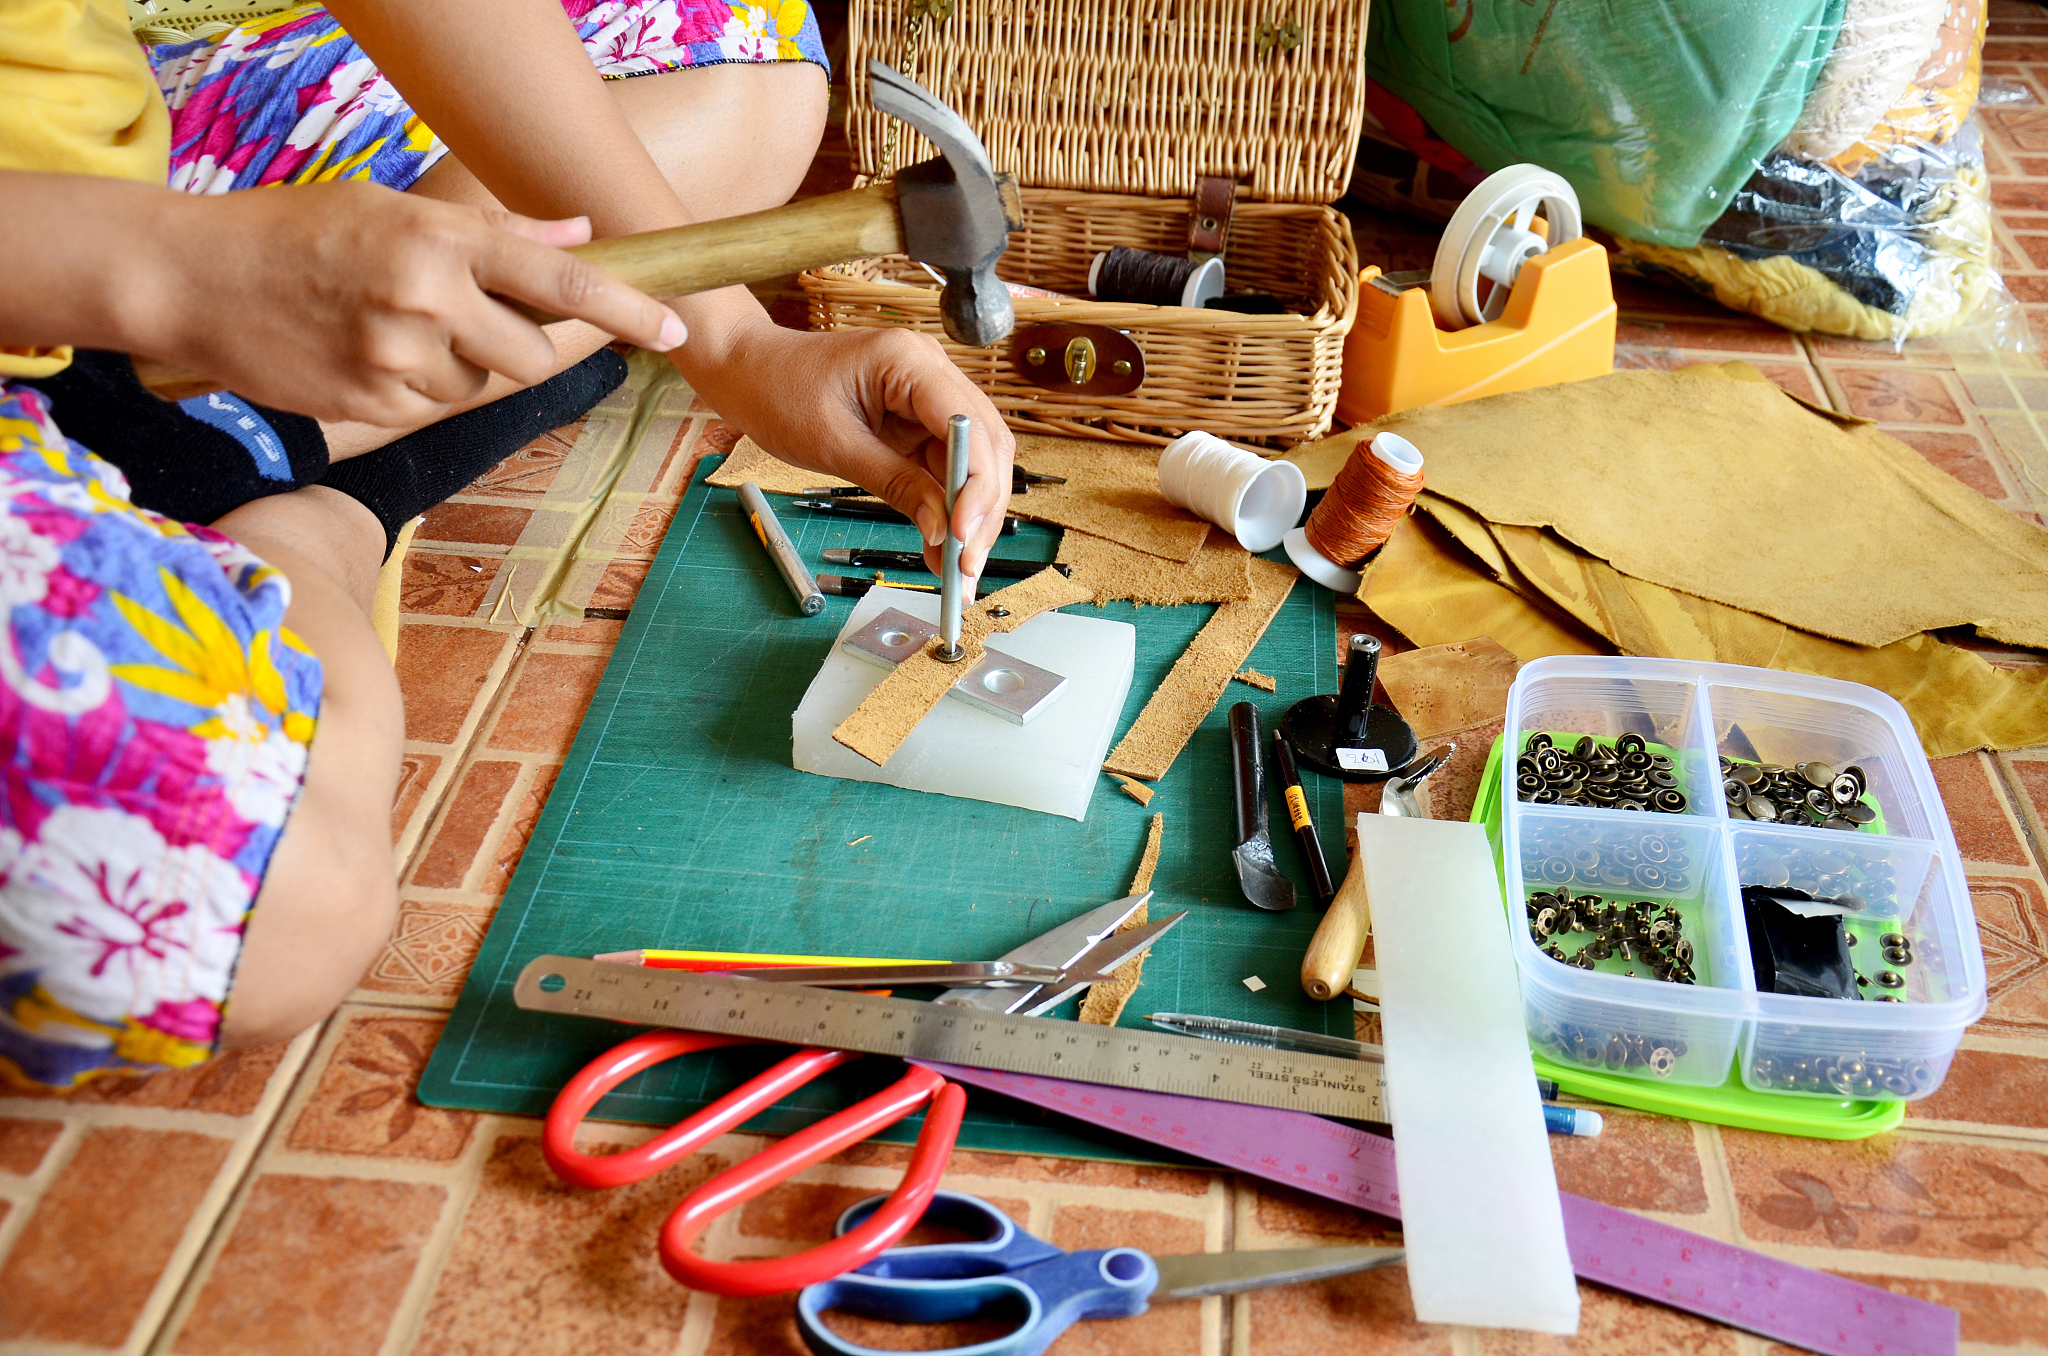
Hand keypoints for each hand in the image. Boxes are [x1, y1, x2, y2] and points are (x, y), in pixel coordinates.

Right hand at [132, 180, 685, 425]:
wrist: (192, 277)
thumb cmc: (296, 231)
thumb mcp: (391, 208)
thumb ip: (493, 233)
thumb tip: (580, 237)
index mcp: (440, 241)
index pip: (560, 285)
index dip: (625, 312)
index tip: (674, 329)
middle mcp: (428, 301)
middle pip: (530, 356)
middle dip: (520, 347)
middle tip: (470, 318)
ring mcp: (398, 358)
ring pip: (478, 386)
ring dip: (459, 366)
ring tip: (392, 326)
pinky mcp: (371, 404)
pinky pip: (430, 407)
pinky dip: (415, 387)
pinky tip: (364, 351)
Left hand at [683, 323, 1015, 576]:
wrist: (749, 371)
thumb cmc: (778, 391)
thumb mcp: (833, 445)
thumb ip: (895, 484)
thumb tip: (941, 529)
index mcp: (909, 360)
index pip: (968, 425)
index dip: (975, 484)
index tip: (962, 534)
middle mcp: (930, 371)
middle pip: (985, 445)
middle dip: (981, 509)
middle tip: (966, 566)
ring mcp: (927, 397)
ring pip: (973, 461)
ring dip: (970, 515)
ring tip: (957, 568)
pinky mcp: (917, 421)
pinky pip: (945, 467)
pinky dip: (947, 507)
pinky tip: (943, 547)